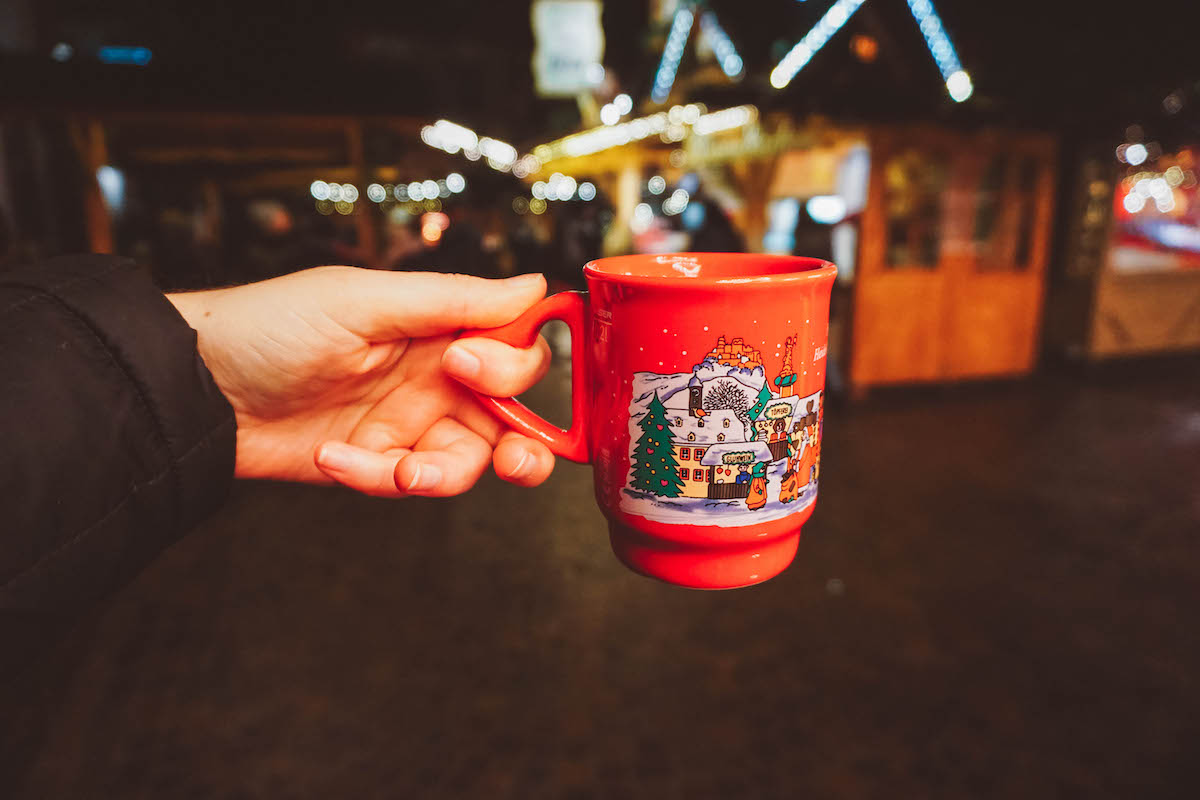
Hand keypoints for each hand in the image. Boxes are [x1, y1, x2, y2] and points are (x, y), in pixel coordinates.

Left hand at [167, 267, 554, 496]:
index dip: (513, 364)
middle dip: (524, 446)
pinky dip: (376, 477)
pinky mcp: (378, 462)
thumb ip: (453, 299)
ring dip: (444, 474)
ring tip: (402, 471)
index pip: (517, 345)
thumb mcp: (362, 301)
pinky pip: (408, 482)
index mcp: (439, 325)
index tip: (468, 367)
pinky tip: (335, 456)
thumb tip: (534, 285)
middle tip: (512, 458)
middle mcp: (435, 375)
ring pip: (469, 461)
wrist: (199, 390)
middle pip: (514, 417)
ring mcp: (408, 421)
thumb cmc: (270, 326)